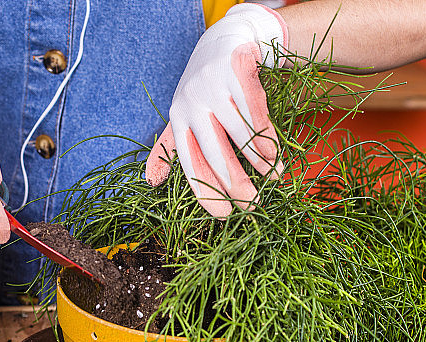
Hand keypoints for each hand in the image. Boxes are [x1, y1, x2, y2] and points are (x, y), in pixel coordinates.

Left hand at [145, 4, 286, 216]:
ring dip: (260, 161)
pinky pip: (255, 111)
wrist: (224, 40)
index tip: (224, 216)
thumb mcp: (183, 115)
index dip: (206, 193)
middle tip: (252, 207)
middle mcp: (192, 105)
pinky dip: (267, 134)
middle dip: (236, 185)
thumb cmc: (203, 88)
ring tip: (274, 178)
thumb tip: (150, 182)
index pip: (190, 164)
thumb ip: (170, 148)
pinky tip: (276, 152)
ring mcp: (214, 87)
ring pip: (240, 133)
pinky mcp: (236, 71)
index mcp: (178, 120)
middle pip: (216, 154)